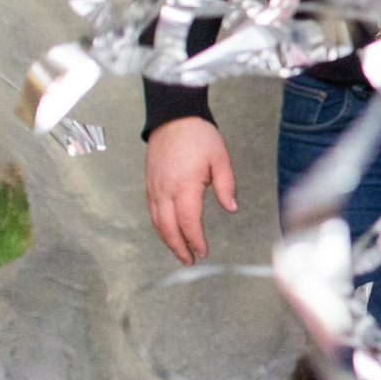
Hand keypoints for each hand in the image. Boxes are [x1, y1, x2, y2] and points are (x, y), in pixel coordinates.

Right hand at [145, 116, 236, 264]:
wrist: (173, 117)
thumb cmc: (199, 136)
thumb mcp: (220, 159)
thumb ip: (226, 186)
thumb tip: (231, 208)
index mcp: (184, 186)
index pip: (188, 222)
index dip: (195, 240)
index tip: (204, 252)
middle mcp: (164, 190)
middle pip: (168, 228)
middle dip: (179, 247)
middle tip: (190, 262)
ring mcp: (153, 187)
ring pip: (157, 222)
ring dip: (167, 240)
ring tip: (180, 253)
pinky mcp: (149, 183)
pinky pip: (152, 211)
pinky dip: (159, 226)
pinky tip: (168, 232)